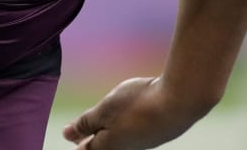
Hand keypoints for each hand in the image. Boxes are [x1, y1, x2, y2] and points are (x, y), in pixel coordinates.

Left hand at [62, 77, 207, 149]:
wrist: (180, 102)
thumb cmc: (139, 105)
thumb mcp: (104, 110)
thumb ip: (85, 122)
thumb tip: (67, 134)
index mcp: (109, 147)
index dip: (77, 140)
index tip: (69, 133)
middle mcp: (127, 148)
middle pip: (104, 146)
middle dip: (92, 139)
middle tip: (82, 133)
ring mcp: (146, 141)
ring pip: (122, 139)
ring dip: (112, 130)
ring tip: (104, 121)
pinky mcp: (160, 131)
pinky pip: (138, 131)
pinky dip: (129, 123)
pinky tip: (133, 114)